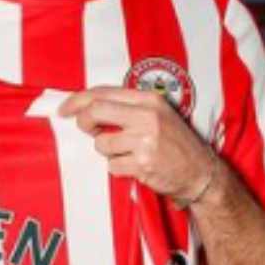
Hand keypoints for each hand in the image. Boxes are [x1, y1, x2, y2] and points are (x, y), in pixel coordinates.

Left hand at [58, 86, 216, 204]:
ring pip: (101, 143)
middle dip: (84, 122)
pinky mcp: (142, 164)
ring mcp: (145, 140)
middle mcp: (147, 116)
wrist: (201, 172)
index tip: (64, 109)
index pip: (103, 92)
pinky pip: (112, 165)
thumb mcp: (158, 114)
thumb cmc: (176, 142)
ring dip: (107, 151)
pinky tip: (135, 166)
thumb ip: (127, 107)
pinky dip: (118, 168)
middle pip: (95, 111)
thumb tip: (87, 106)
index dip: (77, 100)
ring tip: (127, 152)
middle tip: (88, 130)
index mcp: (149, 100)